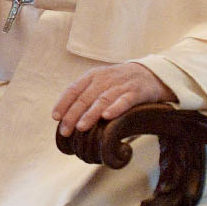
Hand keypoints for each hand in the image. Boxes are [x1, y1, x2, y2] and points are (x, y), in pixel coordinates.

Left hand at [52, 61, 170, 136]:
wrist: (150, 74)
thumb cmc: (118, 83)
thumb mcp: (100, 83)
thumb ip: (85, 95)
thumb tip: (65, 117)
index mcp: (93, 76)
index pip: (73, 89)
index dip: (63, 103)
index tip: (55, 117)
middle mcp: (105, 79)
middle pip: (85, 97)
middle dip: (73, 115)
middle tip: (65, 131)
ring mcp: (121, 85)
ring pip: (102, 100)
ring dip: (90, 114)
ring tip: (81, 127)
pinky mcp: (137, 92)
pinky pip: (125, 100)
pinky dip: (115, 108)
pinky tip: (107, 117)